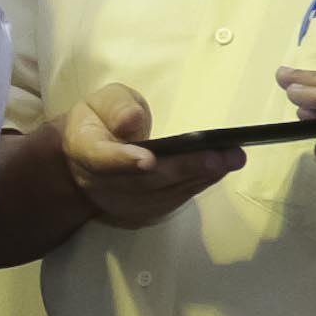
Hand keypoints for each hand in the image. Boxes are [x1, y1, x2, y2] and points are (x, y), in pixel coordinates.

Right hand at [60, 82, 244, 227]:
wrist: (83, 158)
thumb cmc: (99, 122)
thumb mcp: (102, 102)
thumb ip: (117, 107)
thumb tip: (131, 122)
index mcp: (85, 150)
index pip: (102, 159)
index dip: (123, 161)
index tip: (148, 159)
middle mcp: (99, 184)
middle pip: (142, 181)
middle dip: (183, 169)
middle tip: (220, 157)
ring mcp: (119, 203)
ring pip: (161, 194)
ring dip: (198, 177)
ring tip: (231, 159)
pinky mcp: (138, 214)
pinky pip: (171, 201)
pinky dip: (196, 184)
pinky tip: (219, 169)